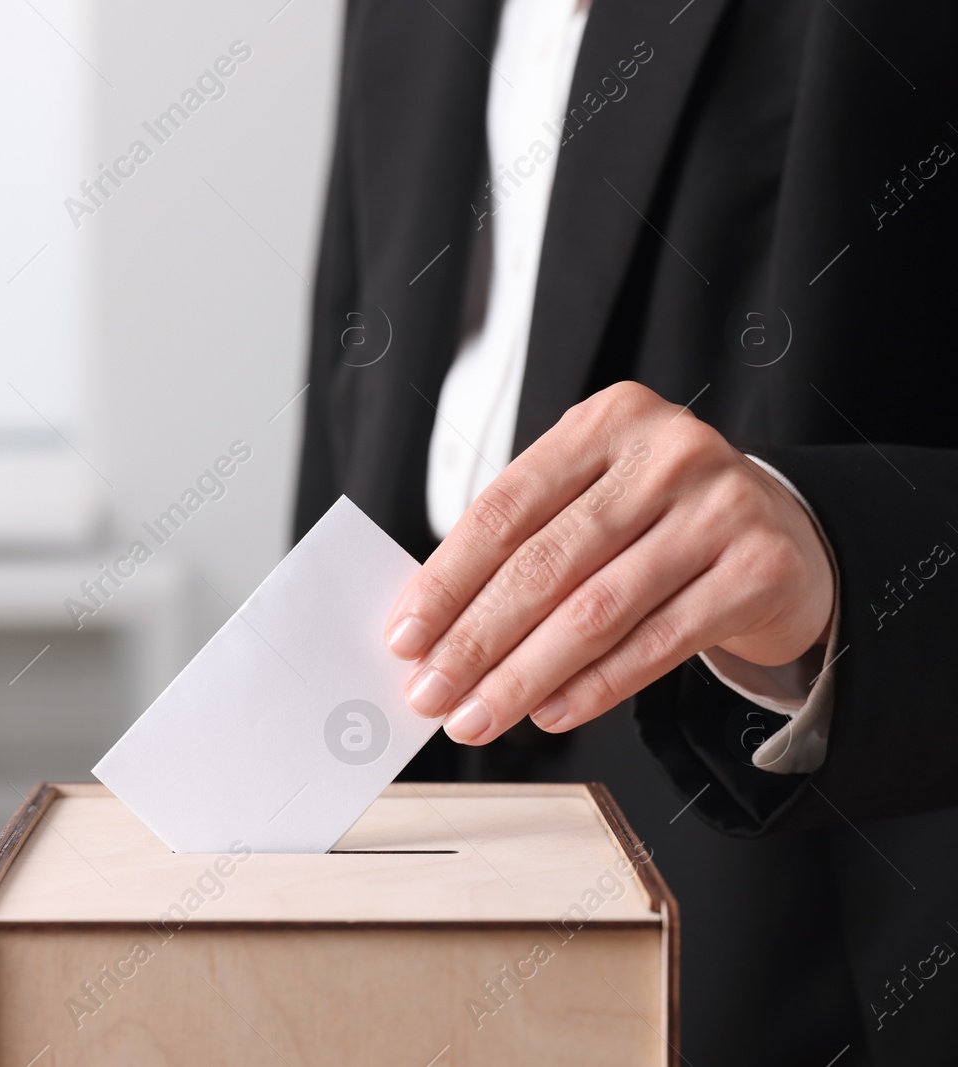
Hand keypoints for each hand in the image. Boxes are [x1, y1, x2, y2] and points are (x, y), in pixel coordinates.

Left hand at [384, 381, 833, 744]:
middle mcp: (667, 452)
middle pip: (545, 563)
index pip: (504, 509)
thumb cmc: (659, 519)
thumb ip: (521, 544)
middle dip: (475, 640)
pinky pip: (658, 642)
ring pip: (596, 610)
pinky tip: (549, 713)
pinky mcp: (761, 568)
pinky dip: (595, 687)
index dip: (447, 580)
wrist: (785, 535)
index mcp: (606, 422)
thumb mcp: (591, 499)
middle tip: (430, 694)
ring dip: (524, 676)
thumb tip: (429, 626)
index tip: (404, 637)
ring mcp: (721, 506)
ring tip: (476, 718)